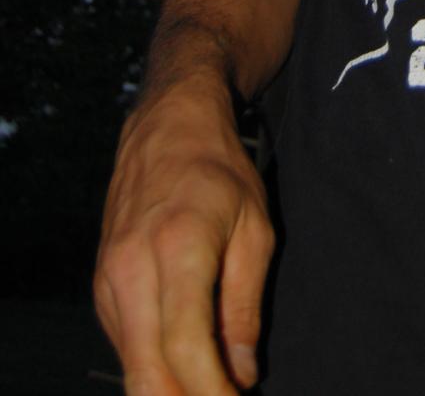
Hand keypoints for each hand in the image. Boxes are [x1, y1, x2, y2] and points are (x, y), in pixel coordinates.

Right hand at [94, 74, 273, 393]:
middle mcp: (132, 268)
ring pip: (131, 365)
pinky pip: (126, 344)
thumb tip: (241, 375)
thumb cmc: (220, 171)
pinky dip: (153, 365)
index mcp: (177, 248)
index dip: (211, 391)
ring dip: (168, 389)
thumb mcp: (255, 228)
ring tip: (211, 386)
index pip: (185, 347)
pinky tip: (185, 365)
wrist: (168, 123)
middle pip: (146, 372)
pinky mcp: (101, 285)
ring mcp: (109, 278)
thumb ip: (244, 305)